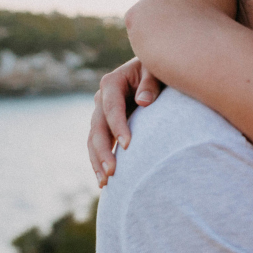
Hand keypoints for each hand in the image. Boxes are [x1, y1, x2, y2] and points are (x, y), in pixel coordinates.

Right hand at [88, 57, 162, 186]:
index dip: (118, 126)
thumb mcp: (156, 70)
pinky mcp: (106, 126)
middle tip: (112, 172)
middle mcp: (102, 98)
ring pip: (93, 139)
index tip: (127, 145)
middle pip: (97, 127)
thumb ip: (151, 83)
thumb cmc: (159, 70)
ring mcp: (101, 113)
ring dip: (97, 161)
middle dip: (103, 151)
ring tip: (105, 182)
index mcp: (112, 82)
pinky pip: (98, 145)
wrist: (155, 73)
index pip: (112, 107)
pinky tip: (104, 181)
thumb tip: (143, 101)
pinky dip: (99, 161)